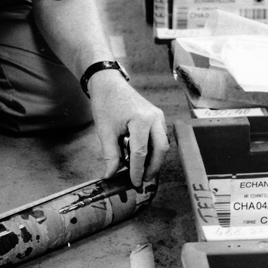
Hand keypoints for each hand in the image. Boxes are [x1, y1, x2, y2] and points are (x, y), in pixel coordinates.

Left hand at [88, 71, 169, 185]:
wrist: (109, 84)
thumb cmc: (106, 104)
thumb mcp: (105, 131)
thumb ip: (110, 155)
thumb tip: (110, 176)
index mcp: (141, 120)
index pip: (141, 152)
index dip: (138, 170)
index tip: (134, 183)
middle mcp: (155, 118)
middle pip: (161, 150)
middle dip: (153, 168)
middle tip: (142, 180)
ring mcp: (159, 116)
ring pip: (163, 145)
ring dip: (154, 160)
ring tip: (141, 171)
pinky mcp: (158, 117)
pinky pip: (160, 138)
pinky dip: (153, 150)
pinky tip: (142, 158)